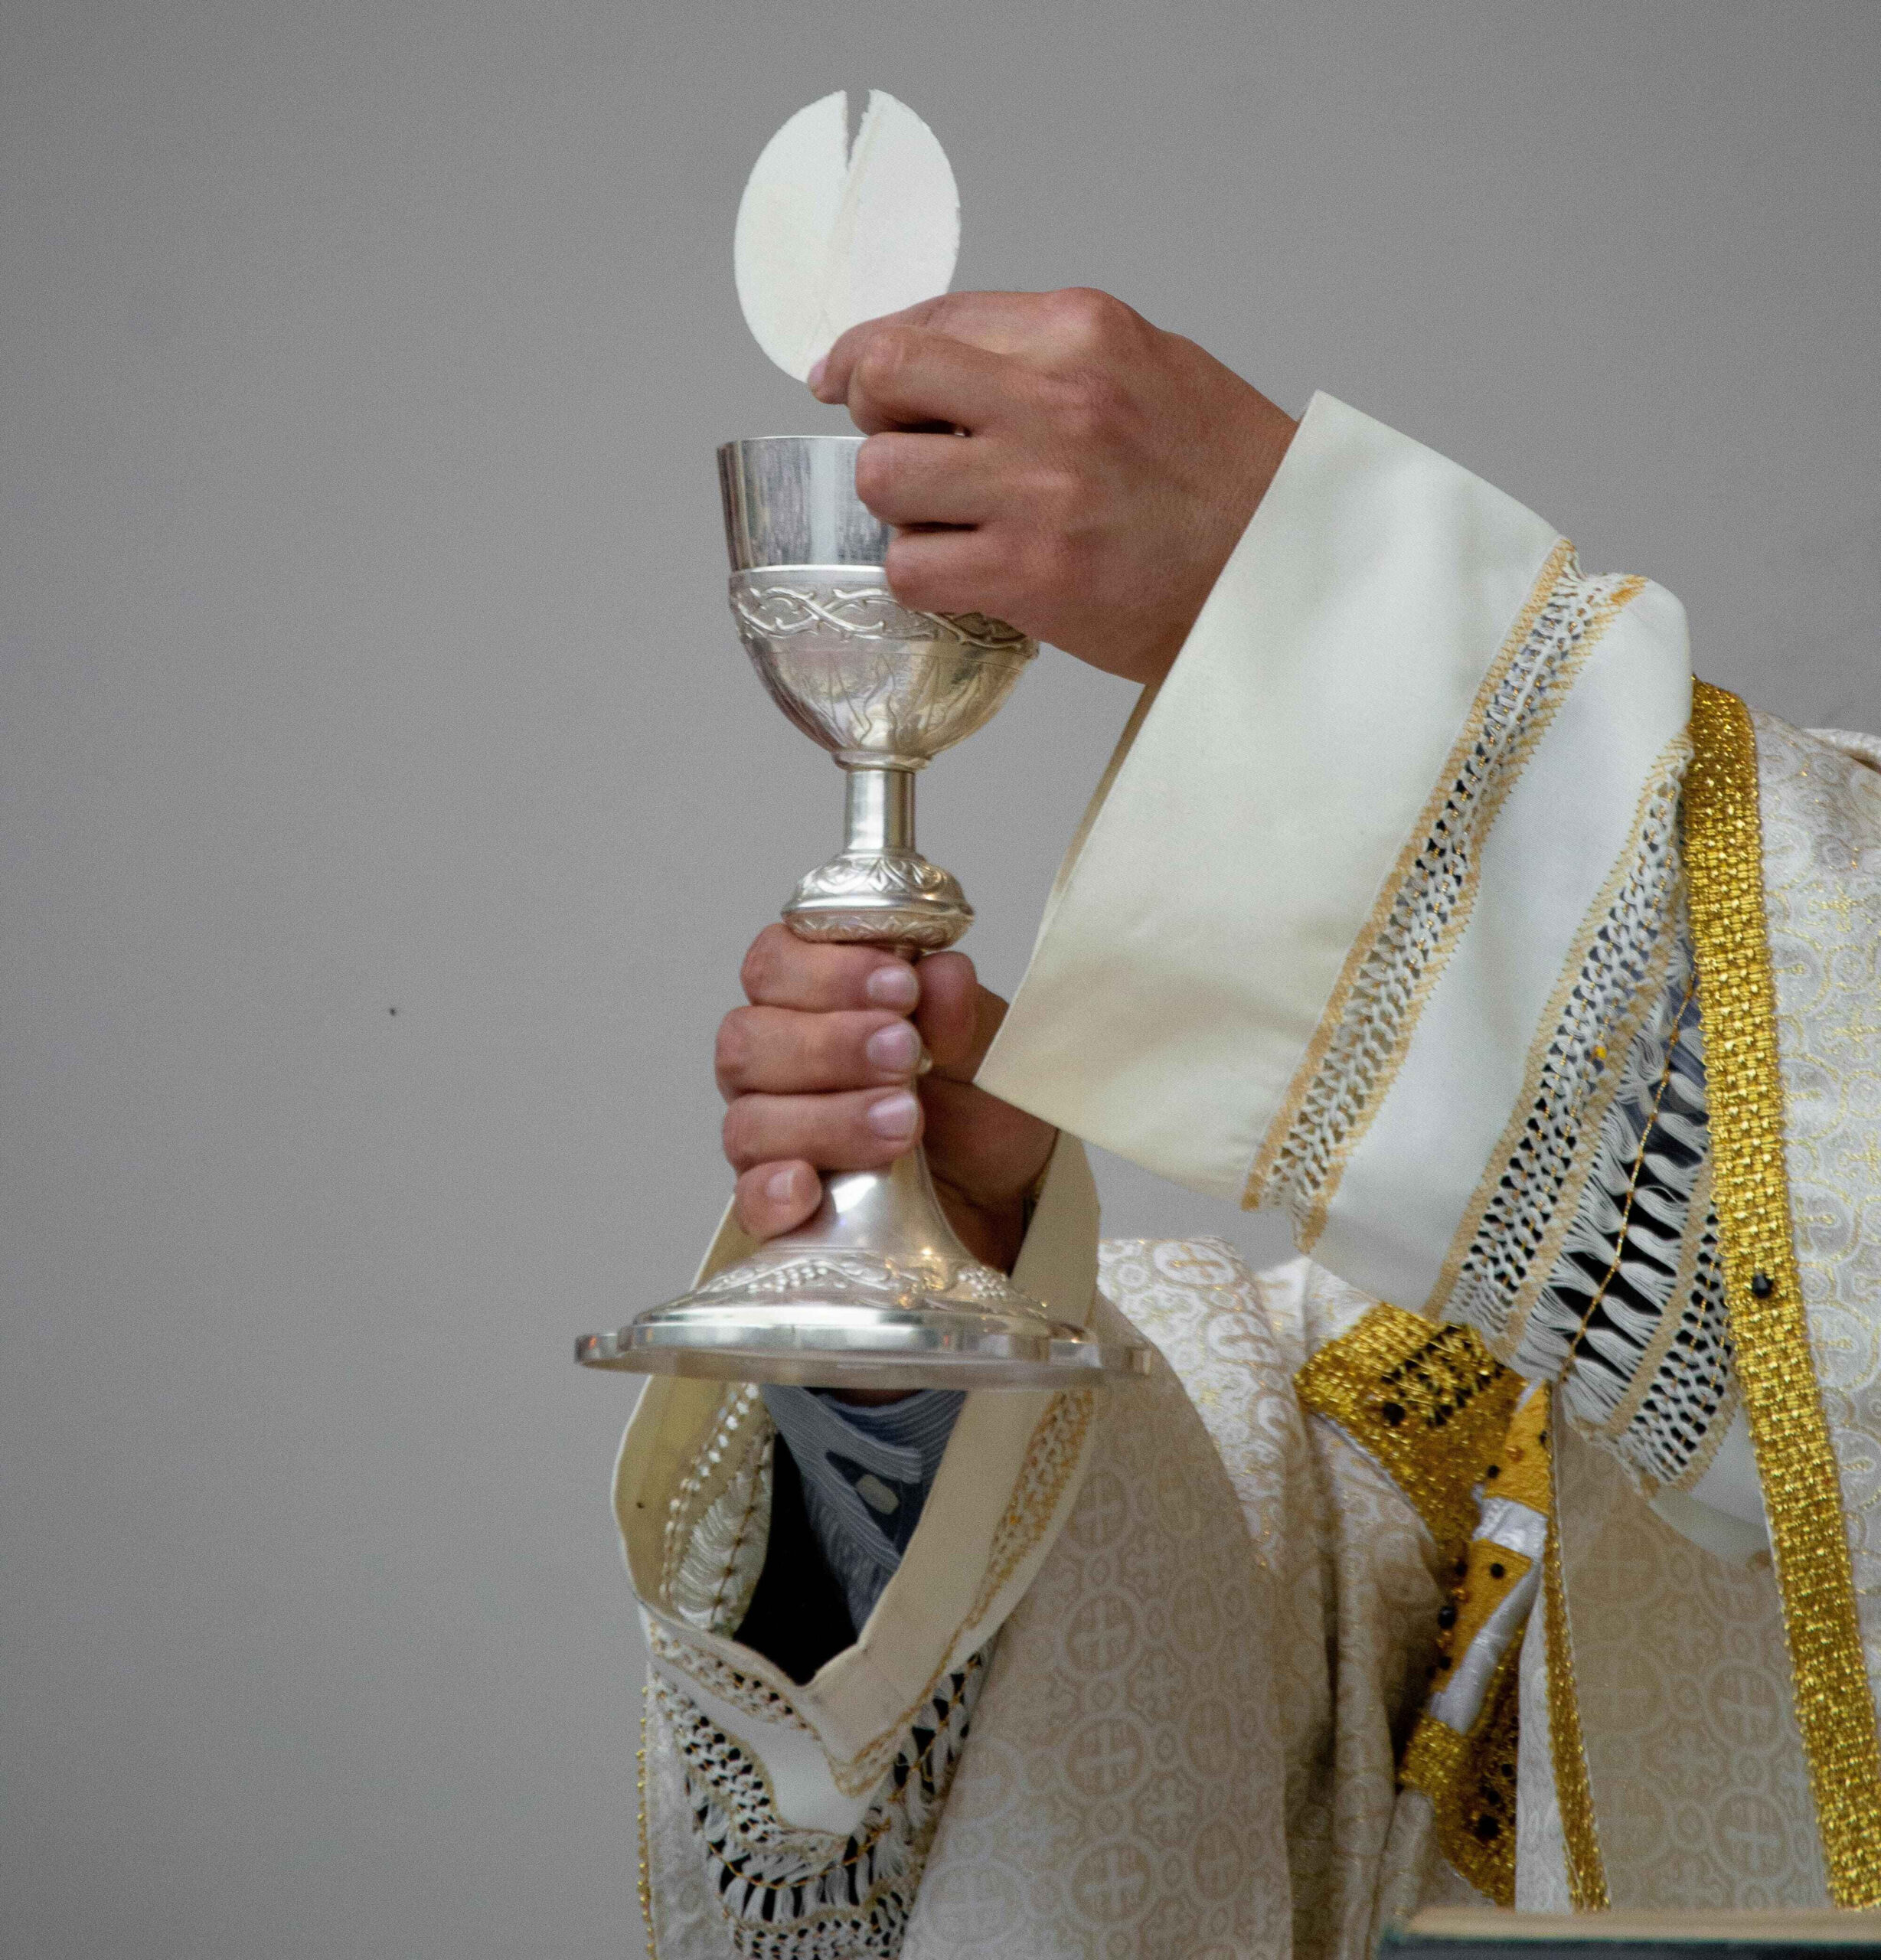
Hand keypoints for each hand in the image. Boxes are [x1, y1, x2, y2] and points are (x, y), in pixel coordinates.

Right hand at [717, 927, 1056, 1273]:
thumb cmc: (974, 1101)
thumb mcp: (981, 1042)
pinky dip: (772, 1192)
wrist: (1004, 1189)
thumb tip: (939, 975)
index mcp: (807, 1001)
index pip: (773, 964)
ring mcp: (767, 1141)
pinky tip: (809, 1188)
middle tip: (905, 1055)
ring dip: (829, 1118)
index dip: (828, 971)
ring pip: (749, 1122)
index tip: (902, 988)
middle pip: (746, 1042)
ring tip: (904, 1122)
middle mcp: (772, 1067)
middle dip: (831, 1045)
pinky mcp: (781, 1211)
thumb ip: (955, 1004)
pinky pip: (748, 1203)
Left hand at [812, 288, 1295, 687]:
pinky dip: (922, 576)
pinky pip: (912, 566)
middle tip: (906, 449)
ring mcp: (1039, 487)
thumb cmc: (1225, 478)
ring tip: (951, 522)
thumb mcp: (1150, 366)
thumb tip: (942, 357)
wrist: (1288, 568)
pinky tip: (965, 576)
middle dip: (873, 416)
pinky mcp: (1031, 572)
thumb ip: (1047, 354)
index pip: (930, 318)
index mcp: (1083, 330)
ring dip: (900, 506)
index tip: (844, 377)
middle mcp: (1056, 396)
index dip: (868, 353)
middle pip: (885, 377)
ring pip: (884, 477)